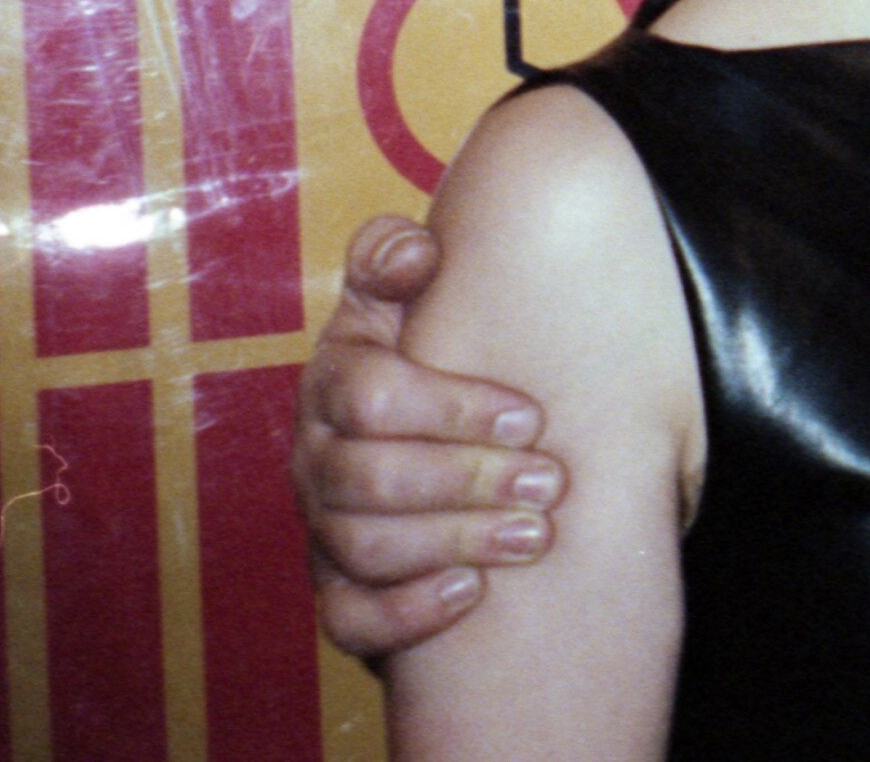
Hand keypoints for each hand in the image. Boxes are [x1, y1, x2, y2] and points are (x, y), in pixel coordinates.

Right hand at [293, 216, 565, 658]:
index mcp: (335, 381)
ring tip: (535, 536)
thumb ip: (393, 258)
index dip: (453, 407)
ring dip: (456, 541)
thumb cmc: (427, 353)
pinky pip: (350, 617)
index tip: (532, 417)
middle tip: (551, 483)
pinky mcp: (340, 588)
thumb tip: (414, 252)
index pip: (369, 397)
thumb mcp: (403, 295)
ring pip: (364, 548)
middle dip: (468, 480)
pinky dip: (407, 610)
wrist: (424, 426)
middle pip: (368, 478)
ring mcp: (323, 525)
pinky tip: (469, 594)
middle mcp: (318, 457)